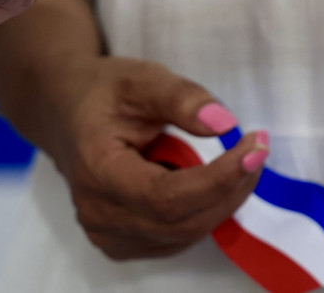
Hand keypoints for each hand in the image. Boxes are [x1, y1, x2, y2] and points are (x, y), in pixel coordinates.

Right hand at [34, 56, 267, 260]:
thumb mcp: (141, 79)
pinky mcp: (122, 243)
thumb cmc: (103, 93)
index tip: (255, 147)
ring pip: (184, 233)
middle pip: (182, 221)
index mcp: (96, 170)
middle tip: (257, 149)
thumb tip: (223, 123)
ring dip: (222, 200)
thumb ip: (181, 97)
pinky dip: (204, 210)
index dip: (218, 178)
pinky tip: (208, 179)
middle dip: (230, 188)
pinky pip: (177, 237)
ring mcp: (108, 235)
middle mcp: (98, 214)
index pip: (167, 196)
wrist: (66, 113)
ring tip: (237, 159)